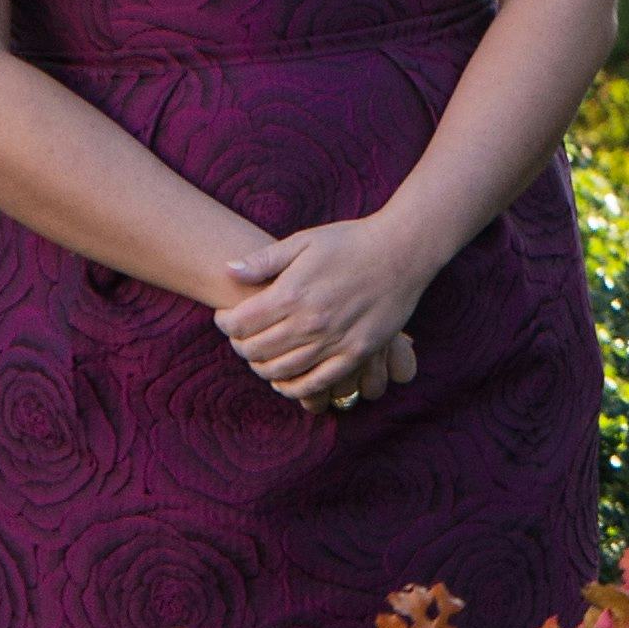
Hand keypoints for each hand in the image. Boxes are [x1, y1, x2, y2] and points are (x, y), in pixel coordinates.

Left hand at [215, 216, 445, 406]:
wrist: (404, 250)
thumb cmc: (352, 241)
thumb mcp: (305, 240)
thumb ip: (264, 259)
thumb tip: (227, 270)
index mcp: (292, 293)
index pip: (239, 323)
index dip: (224, 323)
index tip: (226, 316)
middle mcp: (310, 322)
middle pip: (255, 350)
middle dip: (240, 345)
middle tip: (242, 336)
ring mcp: (335, 340)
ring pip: (280, 370)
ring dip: (261, 367)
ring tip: (261, 355)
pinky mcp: (357, 352)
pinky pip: (317, 382)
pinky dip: (294, 387)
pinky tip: (285, 380)